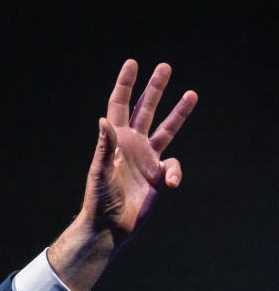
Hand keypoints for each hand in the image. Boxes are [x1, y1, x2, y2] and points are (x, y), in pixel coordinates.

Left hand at [84, 59, 197, 241]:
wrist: (110, 227)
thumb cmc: (99, 200)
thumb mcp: (100, 172)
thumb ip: (105, 147)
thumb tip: (104, 121)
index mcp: (115, 140)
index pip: (119, 106)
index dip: (126, 85)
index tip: (132, 63)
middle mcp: (132, 145)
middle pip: (145, 110)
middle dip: (154, 89)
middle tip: (165, 66)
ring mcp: (146, 159)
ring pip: (166, 129)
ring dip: (178, 113)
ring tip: (192, 93)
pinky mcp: (158, 176)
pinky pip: (174, 167)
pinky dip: (175, 173)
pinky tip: (169, 183)